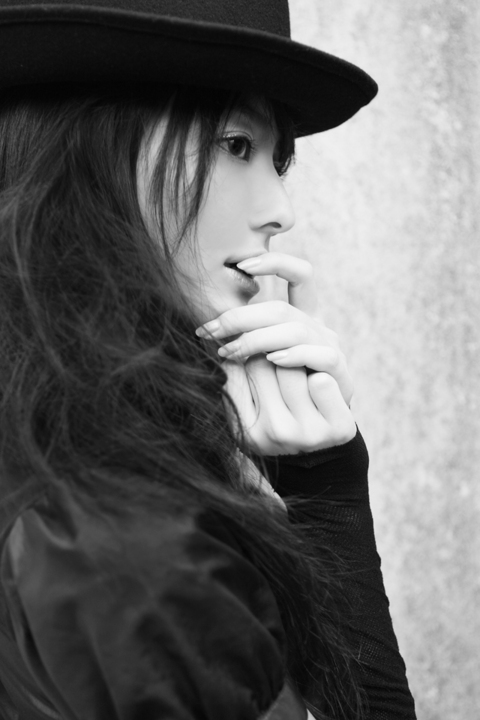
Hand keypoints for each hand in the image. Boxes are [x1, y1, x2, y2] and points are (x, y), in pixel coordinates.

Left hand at [195, 252, 355, 455]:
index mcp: (303, 317)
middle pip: (282, 308)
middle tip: (210, 332)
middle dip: (241, 317)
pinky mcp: (341, 374)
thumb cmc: (280, 398)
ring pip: (296, 328)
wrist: (313, 435)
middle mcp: (319, 328)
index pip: (299, 275)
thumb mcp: (257, 365)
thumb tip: (205, 329)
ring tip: (230, 353)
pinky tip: (274, 359)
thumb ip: (241, 343)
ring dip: (257, 339)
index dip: (276, 262)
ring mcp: (331, 349)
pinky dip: (296, 354)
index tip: (242, 264)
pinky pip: (322, 355)